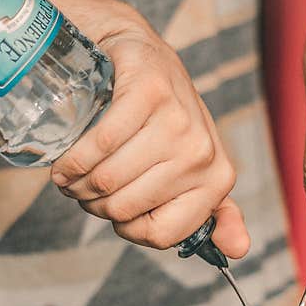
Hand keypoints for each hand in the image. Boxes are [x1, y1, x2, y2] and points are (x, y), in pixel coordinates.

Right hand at [49, 7, 249, 258]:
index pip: (162, 235)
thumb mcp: (190, 169)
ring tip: (70, 175)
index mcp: (217, 178)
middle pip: (126, 208)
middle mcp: (202, 152)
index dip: (127, 229)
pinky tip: (65, 160)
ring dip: (76, 184)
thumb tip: (240, 250)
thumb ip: (213, 213)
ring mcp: (178, 121)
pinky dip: (72, 159)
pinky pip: (99, 146)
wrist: (138, 55)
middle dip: (94, 204)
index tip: (114, 210)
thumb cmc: (161, 121)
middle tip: (83, 188)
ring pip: (108, 180)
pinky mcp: (149, 92)